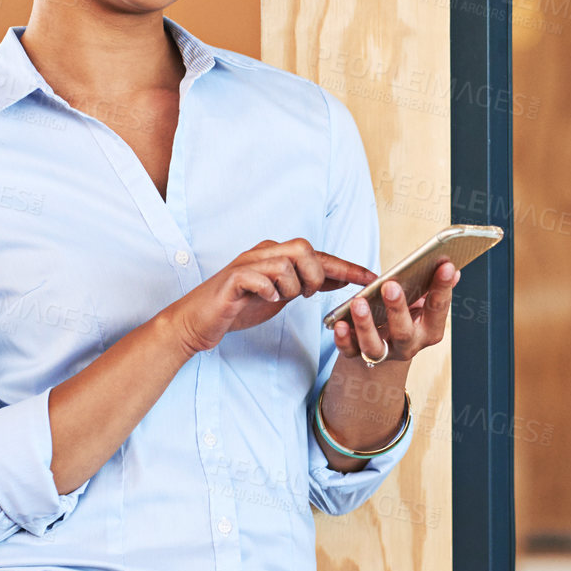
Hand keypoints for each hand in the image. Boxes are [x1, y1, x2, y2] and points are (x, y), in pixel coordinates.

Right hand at [163, 238, 375, 354]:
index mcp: (277, 255)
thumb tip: (338, 278)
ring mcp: (246, 263)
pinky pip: (258, 276)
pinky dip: (268, 289)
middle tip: (303, 295)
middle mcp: (263, 253)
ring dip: (289, 286)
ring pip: (284, 262)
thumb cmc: (239, 306)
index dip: (347, 267)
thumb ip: (306, 283)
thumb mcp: (281, 295)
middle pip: (304, 249)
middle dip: (313, 275)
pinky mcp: (232, 279)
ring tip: (280, 298)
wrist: (199, 321)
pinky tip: (267, 299)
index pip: (319, 255)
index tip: (371, 278)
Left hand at [331, 259, 458, 365]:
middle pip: (404, 332)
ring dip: (366, 324)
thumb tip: (452, 268)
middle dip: (397, 309)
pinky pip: (350, 351)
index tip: (445, 266)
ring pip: (375, 346)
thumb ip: (434, 287)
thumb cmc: (408, 316)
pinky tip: (339, 323)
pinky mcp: (359, 354)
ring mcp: (385, 353)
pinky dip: (343, 339)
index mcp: (429, 330)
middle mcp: (409, 345)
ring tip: (359, 302)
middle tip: (390, 286)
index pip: (438, 309)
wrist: (387, 344)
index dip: (442, 288)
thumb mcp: (424, 303)